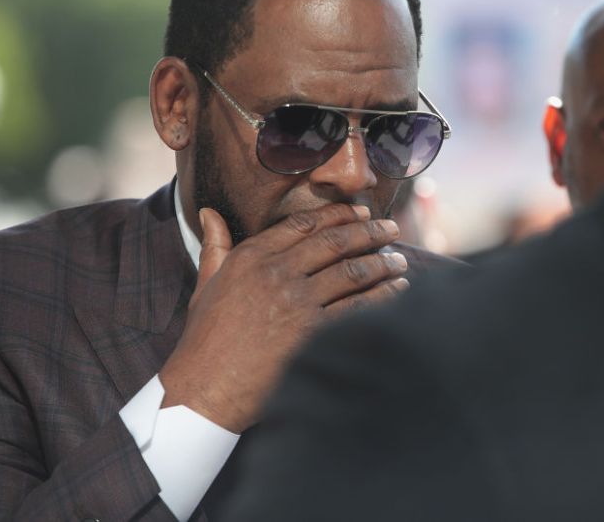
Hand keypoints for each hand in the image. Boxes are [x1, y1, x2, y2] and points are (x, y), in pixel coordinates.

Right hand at [159, 203, 409, 432]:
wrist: (203, 390)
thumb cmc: (205, 339)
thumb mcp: (206, 285)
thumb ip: (215, 247)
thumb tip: (209, 213)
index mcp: (251, 257)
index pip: (304, 224)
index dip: (338, 214)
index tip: (361, 212)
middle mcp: (276, 273)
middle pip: (334, 242)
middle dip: (369, 232)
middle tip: (390, 229)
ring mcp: (296, 303)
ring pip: (351, 272)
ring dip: (382, 263)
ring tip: (400, 260)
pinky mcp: (311, 333)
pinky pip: (357, 308)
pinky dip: (382, 296)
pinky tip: (398, 290)